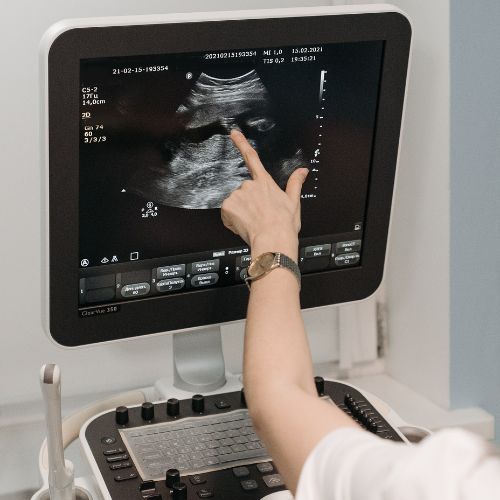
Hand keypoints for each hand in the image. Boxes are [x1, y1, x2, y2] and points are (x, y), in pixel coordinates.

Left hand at [221, 130, 307, 259]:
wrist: (273, 239)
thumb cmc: (284, 224)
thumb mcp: (293, 202)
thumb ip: (295, 183)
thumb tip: (303, 170)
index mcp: (265, 182)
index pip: (252, 158)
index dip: (242, 144)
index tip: (233, 133)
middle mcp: (250, 185)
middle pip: (244, 191)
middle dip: (248, 203)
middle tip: (258, 217)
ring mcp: (238, 195)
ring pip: (235, 203)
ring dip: (240, 212)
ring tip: (253, 224)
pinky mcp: (228, 206)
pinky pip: (227, 213)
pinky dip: (232, 220)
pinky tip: (243, 226)